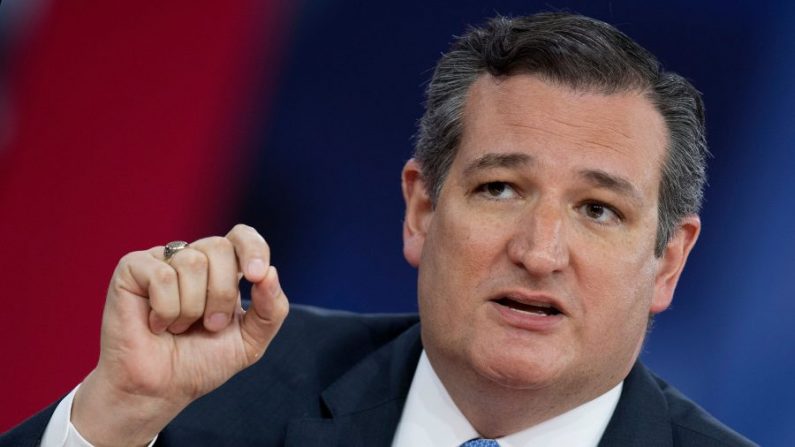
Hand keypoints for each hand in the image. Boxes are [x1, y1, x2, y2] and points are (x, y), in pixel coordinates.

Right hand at [71, 224, 288, 446]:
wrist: (160, 390)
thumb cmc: (200, 363)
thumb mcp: (250, 341)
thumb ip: (271, 309)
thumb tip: (270, 273)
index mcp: (223, 270)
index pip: (242, 236)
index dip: (253, 249)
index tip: (257, 275)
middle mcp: (193, 259)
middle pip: (220, 247)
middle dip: (222, 293)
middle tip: (210, 324)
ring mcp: (162, 261)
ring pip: (193, 262)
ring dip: (192, 308)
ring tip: (179, 327)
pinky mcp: (133, 268)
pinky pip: (162, 275)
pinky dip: (166, 309)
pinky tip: (157, 324)